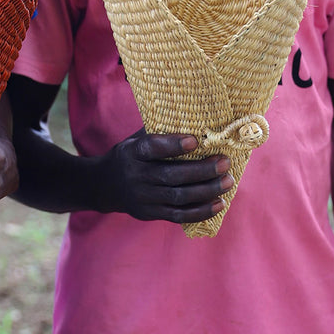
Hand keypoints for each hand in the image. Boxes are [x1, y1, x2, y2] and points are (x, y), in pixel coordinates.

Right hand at [96, 130, 232, 222]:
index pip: (152, 148)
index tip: (195, 140)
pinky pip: (178, 215)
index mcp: (132, 152)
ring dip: (207, 190)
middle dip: (202, 170)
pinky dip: (201, 211)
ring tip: (228, 181)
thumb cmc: (131, 156)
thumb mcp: (136, 140)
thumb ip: (159, 132)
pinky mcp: (149, 214)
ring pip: (178, 197)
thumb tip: (196, 118)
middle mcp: (136, 175)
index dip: (173, 145)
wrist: (105, 186)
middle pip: (171, 175)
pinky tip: (219, 203)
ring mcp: (142, 197)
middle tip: (225, 162)